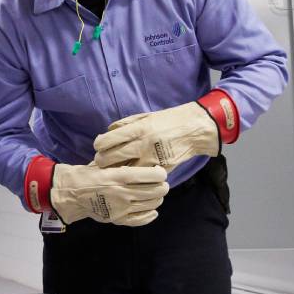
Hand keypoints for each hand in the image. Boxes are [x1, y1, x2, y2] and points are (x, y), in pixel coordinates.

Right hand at [49, 162, 167, 227]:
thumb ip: (122, 162)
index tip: (160, 171)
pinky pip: (141, 220)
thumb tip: (144, 157)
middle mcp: (122, 193)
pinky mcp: (118, 219)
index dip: (160, 173)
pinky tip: (153, 210)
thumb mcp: (105, 163)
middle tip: (162, 183)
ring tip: (156, 194)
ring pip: (151, 204)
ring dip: (157, 199)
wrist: (71, 193)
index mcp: (119, 176)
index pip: (151, 175)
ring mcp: (121, 208)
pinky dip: (150, 215)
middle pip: (155, 191)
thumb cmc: (89, 174)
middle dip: (162, 186)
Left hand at [93, 102, 218, 170]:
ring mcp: (152, 159)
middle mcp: (142, 144)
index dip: (99, 145)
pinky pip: (142, 177)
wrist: (195, 129)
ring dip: (116, 172)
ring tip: (112, 171)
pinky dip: (134, 177)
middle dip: (102, 161)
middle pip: (111, 158)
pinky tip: (129, 176)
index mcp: (138, 129)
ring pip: (124, 171)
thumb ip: (126, 123)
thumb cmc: (170, 120)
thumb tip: (108, 131)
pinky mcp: (160, 169)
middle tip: (101, 162)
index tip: (98, 147)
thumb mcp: (147, 116)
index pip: (108, 140)